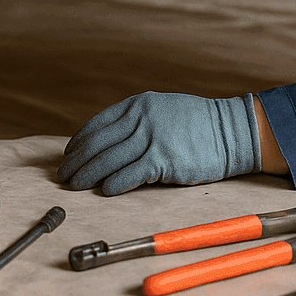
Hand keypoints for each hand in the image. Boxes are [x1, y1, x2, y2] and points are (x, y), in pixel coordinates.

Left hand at [57, 91, 259, 194]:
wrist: (231, 132)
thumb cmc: (197, 124)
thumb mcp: (161, 109)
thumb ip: (135, 120)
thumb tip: (107, 141)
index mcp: (137, 104)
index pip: (97, 125)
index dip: (78, 143)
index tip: (68, 156)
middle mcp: (141, 118)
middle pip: (97, 144)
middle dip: (77, 162)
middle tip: (64, 176)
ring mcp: (152, 138)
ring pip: (108, 160)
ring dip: (87, 175)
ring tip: (76, 186)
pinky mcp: (164, 160)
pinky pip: (130, 175)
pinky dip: (113, 184)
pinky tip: (104, 191)